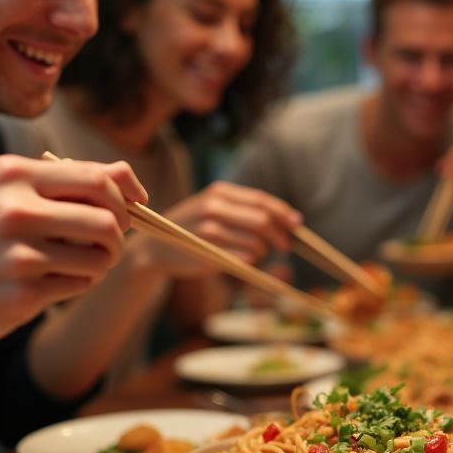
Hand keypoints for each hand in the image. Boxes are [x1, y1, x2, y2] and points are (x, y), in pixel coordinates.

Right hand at [0, 154, 146, 361]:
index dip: (128, 194)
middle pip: (109, 217)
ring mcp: (18, 252)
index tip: (136, 206)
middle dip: (120, 233)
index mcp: (11, 174)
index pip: (98, 177)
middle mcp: (14, 208)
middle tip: (106, 244)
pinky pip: (81, 285)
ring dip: (100, 263)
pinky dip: (77, 285)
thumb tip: (127, 180)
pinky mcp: (22, 292)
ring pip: (101, 255)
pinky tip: (50, 284)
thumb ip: (59, 183)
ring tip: (74, 265)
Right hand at [133, 182, 300, 275]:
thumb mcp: (214, 209)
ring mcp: (209, 227)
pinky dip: (251, 261)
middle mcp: (215, 206)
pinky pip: (244, 257)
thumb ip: (244, 210)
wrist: (155, 248)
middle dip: (280, 235)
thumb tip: (289, 220)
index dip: (283, 213)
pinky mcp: (207, 250)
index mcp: (220, 192)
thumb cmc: (192, 229)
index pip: (261, 200)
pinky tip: (245, 260)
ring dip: (264, 251)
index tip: (297, 224)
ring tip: (257, 254)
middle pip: (263, 220)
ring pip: (256, 241)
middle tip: (285, 246)